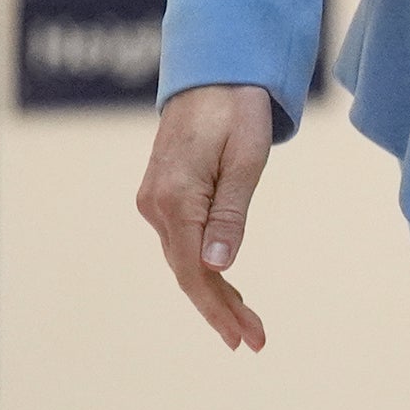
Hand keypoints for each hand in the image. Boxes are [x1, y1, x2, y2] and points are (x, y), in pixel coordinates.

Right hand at [135, 82, 275, 350]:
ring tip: (245, 324)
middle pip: (188, 273)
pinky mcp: (162, 195)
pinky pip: (182, 241)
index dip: (220, 310)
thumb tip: (218, 267)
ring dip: (213, 293)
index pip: (196, 272)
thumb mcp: (247, 157)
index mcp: (176, 198)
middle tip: (255, 340)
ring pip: (184, 260)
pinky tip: (224, 285)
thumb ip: (231, 213)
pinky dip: (203, 267)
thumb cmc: (237, 108)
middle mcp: (156, 205)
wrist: (213, 69)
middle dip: (220, 310)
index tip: (246, 338)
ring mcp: (155, 201)